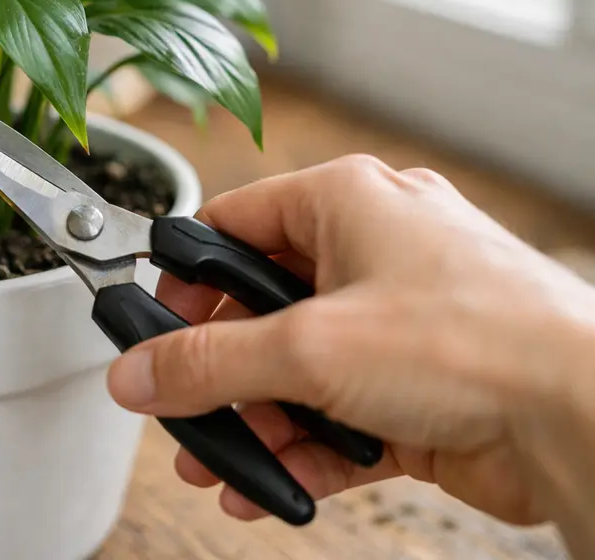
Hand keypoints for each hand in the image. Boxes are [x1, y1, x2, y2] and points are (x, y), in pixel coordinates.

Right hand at [106, 156, 594, 540]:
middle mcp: (375, 254)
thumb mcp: (310, 347)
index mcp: (349, 202)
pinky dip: (303, 452)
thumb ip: (209, 363)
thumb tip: (138, 373)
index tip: (154, 325)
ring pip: (299, 371)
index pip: (236, 223)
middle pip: (263, 309)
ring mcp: (400, 325)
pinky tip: (271, 488)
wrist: (583, 418)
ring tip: (219, 466)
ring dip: (255, 421)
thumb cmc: (480, 341)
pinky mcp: (418, 390)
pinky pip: (338, 418)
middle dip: (218, 370)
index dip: (187, 275)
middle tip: (181, 406)